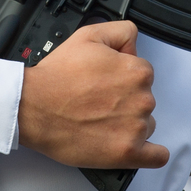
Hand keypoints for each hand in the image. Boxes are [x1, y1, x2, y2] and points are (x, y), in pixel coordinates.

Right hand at [18, 21, 169, 170]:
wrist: (33, 107)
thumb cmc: (56, 77)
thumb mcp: (89, 35)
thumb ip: (122, 33)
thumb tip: (133, 46)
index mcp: (137, 72)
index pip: (143, 75)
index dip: (123, 77)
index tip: (107, 83)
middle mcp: (142, 99)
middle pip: (144, 100)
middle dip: (126, 101)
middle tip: (98, 102)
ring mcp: (136, 128)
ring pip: (146, 125)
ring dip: (129, 125)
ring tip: (101, 122)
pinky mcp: (127, 153)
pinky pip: (157, 157)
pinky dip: (151, 154)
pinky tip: (136, 147)